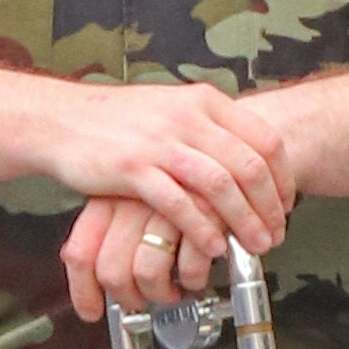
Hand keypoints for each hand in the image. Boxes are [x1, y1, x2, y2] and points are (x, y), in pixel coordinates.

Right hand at [42, 76, 293, 319]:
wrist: (63, 120)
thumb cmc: (118, 121)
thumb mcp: (174, 109)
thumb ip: (209, 128)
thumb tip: (247, 155)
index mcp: (204, 102)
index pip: (264, 140)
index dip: (283, 178)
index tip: (286, 205)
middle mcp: (188, 118)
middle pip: (250, 166)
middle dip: (270, 208)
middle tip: (276, 234)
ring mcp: (161, 143)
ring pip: (221, 186)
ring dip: (244, 222)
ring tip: (255, 245)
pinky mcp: (133, 169)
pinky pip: (179, 204)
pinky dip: (202, 229)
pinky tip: (213, 247)